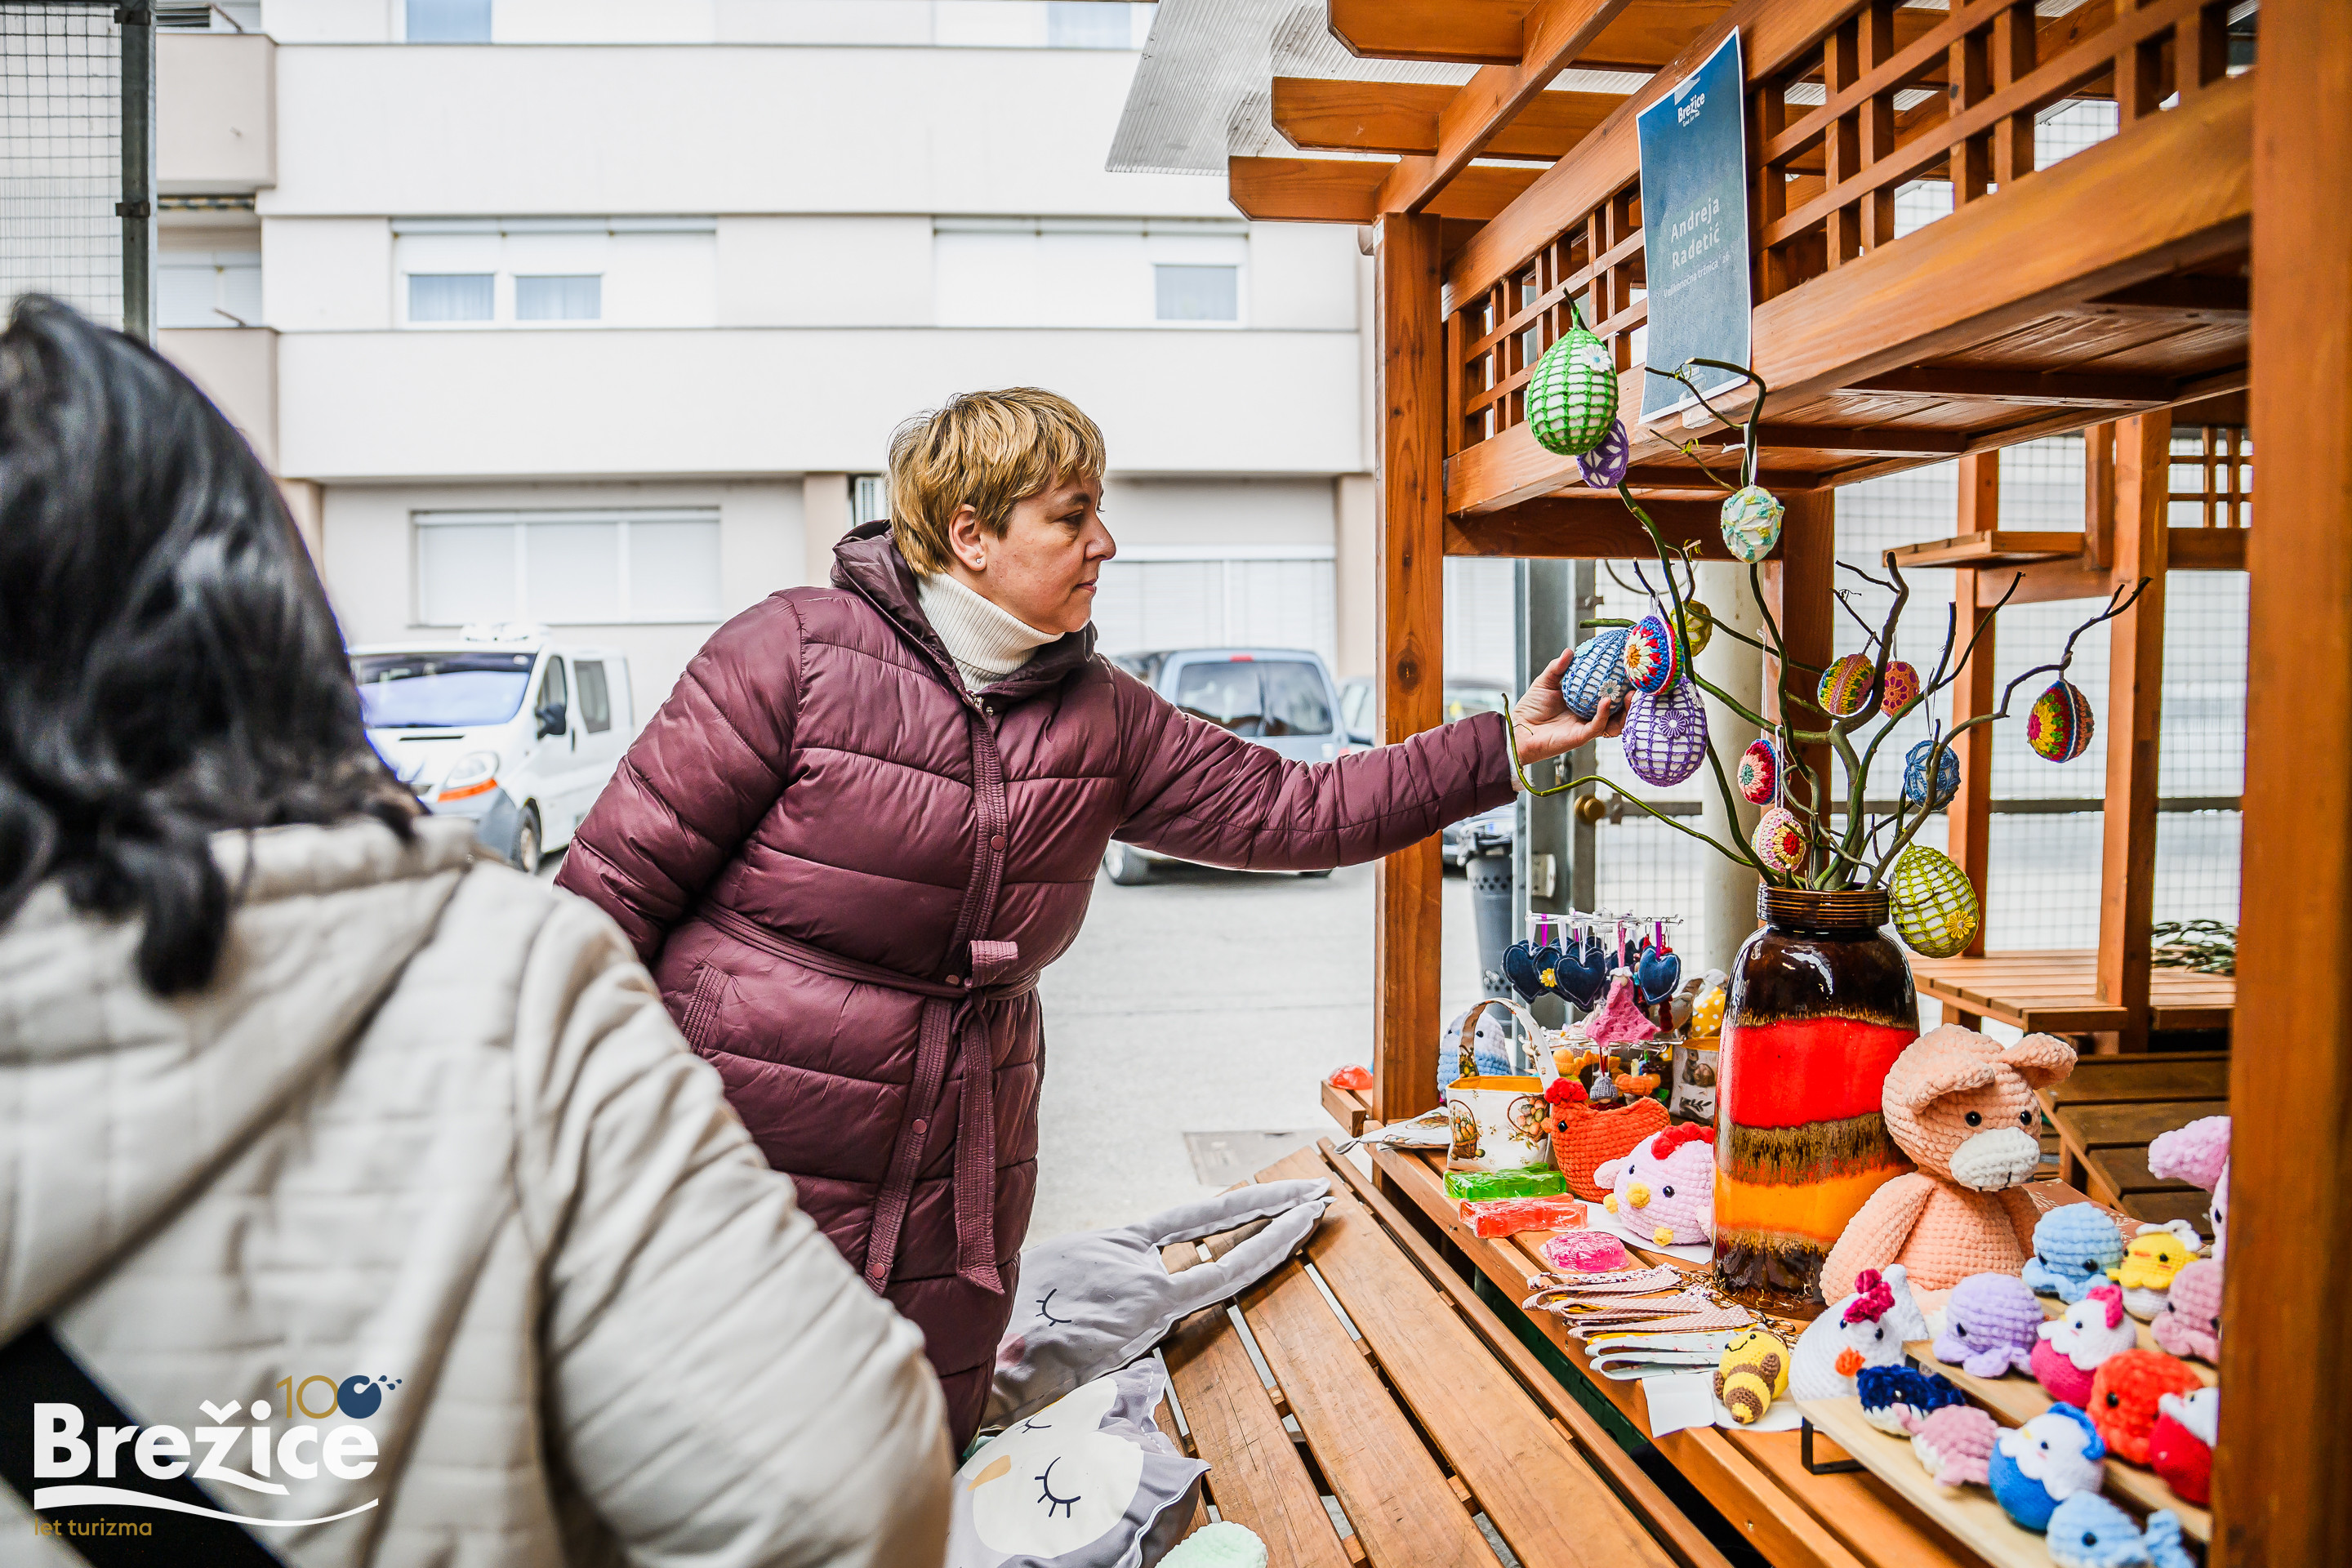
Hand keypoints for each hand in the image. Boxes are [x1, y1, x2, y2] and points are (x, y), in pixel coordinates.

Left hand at [1511, 645, 1625, 764]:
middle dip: (1631, 700)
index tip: (1629, 671)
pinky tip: (1606, 701)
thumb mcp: (1546, 682)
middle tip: (1637, 685)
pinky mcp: (1580, 737)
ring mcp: (1587, 727)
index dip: (1621, 685)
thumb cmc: (1531, 708)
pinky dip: (1604, 714)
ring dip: (1625, 710)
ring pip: (1615, 722)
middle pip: (1619, 710)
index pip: (1609, 694)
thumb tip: (1570, 651)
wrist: (1518, 729)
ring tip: (1630, 695)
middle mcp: (1589, 716)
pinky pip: (1598, 726)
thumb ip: (1558, 668)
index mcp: (1585, 703)